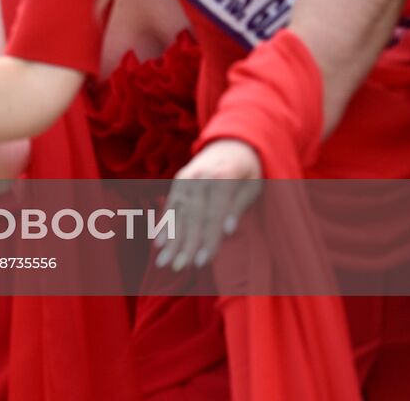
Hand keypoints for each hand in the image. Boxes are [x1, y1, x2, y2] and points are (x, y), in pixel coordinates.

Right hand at [155, 139, 261, 270]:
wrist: (232, 142)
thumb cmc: (247, 170)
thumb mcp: (252, 185)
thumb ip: (238, 205)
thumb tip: (228, 229)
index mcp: (222, 178)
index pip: (213, 215)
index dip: (207, 240)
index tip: (200, 262)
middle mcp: (200, 178)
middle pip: (192, 217)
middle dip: (183, 245)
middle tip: (177, 268)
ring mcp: (187, 178)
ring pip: (177, 213)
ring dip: (169, 239)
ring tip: (163, 261)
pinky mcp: (179, 180)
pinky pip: (170, 205)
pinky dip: (163, 224)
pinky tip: (157, 242)